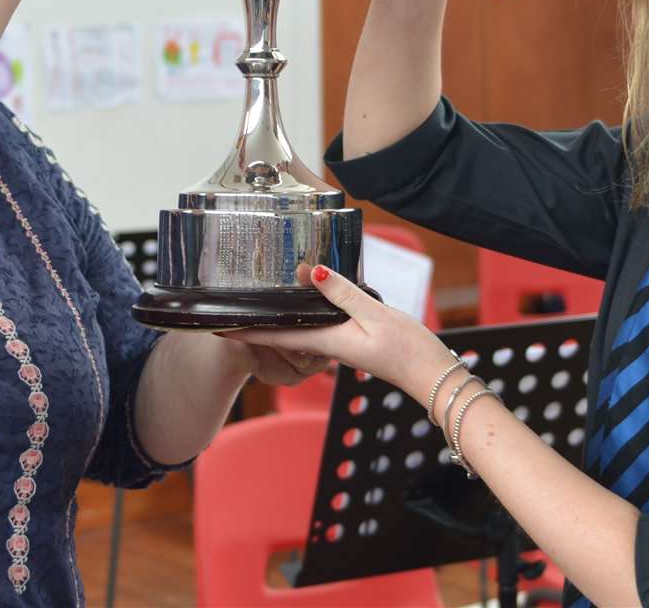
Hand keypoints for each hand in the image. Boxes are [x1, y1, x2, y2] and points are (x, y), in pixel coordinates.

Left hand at [221, 265, 451, 397]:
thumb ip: (342, 292)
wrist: (434, 376)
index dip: (244, 330)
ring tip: (255, 305)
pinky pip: (317, 328)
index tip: (214, 324)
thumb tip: (308, 272)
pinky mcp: (353, 341)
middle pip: (281, 333)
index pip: (275, 335)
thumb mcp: (374, 314)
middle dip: (253, 324)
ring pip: (298, 331)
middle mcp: (328, 346)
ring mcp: (340, 345)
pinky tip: (301, 306)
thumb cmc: (408, 350)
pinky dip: (301, 317)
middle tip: (225, 310)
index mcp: (327, 342)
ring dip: (276, 320)